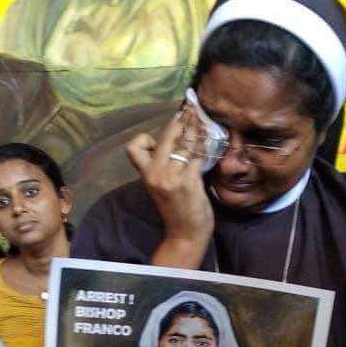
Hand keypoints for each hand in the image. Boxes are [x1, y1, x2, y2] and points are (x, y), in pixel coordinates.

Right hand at [126, 106, 213, 267]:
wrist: (185, 235)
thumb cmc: (177, 210)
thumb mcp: (162, 187)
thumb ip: (165, 167)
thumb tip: (178, 141)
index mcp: (146, 175)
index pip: (134, 147)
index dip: (145, 139)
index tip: (160, 139)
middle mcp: (155, 174)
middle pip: (166, 136)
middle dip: (181, 121)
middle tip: (192, 111)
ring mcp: (171, 178)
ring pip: (185, 143)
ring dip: (196, 130)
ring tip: (203, 121)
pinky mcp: (189, 182)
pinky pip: (198, 156)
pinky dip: (206, 148)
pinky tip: (211, 143)